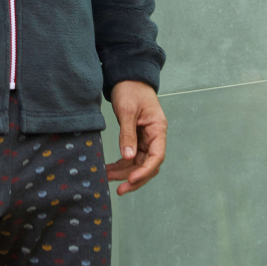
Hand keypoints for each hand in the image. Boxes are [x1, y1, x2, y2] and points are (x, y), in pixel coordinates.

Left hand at [106, 80, 167, 195]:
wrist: (128, 76)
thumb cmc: (131, 89)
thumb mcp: (127, 110)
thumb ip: (128, 134)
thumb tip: (128, 157)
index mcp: (158, 129)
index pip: (156, 156)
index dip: (145, 171)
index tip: (131, 179)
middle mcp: (154, 136)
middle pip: (148, 164)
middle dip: (134, 177)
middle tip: (119, 189)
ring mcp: (146, 138)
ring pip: (139, 162)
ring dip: (125, 172)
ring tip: (108, 178)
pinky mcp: (137, 137)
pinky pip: (132, 156)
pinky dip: (122, 164)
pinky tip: (110, 169)